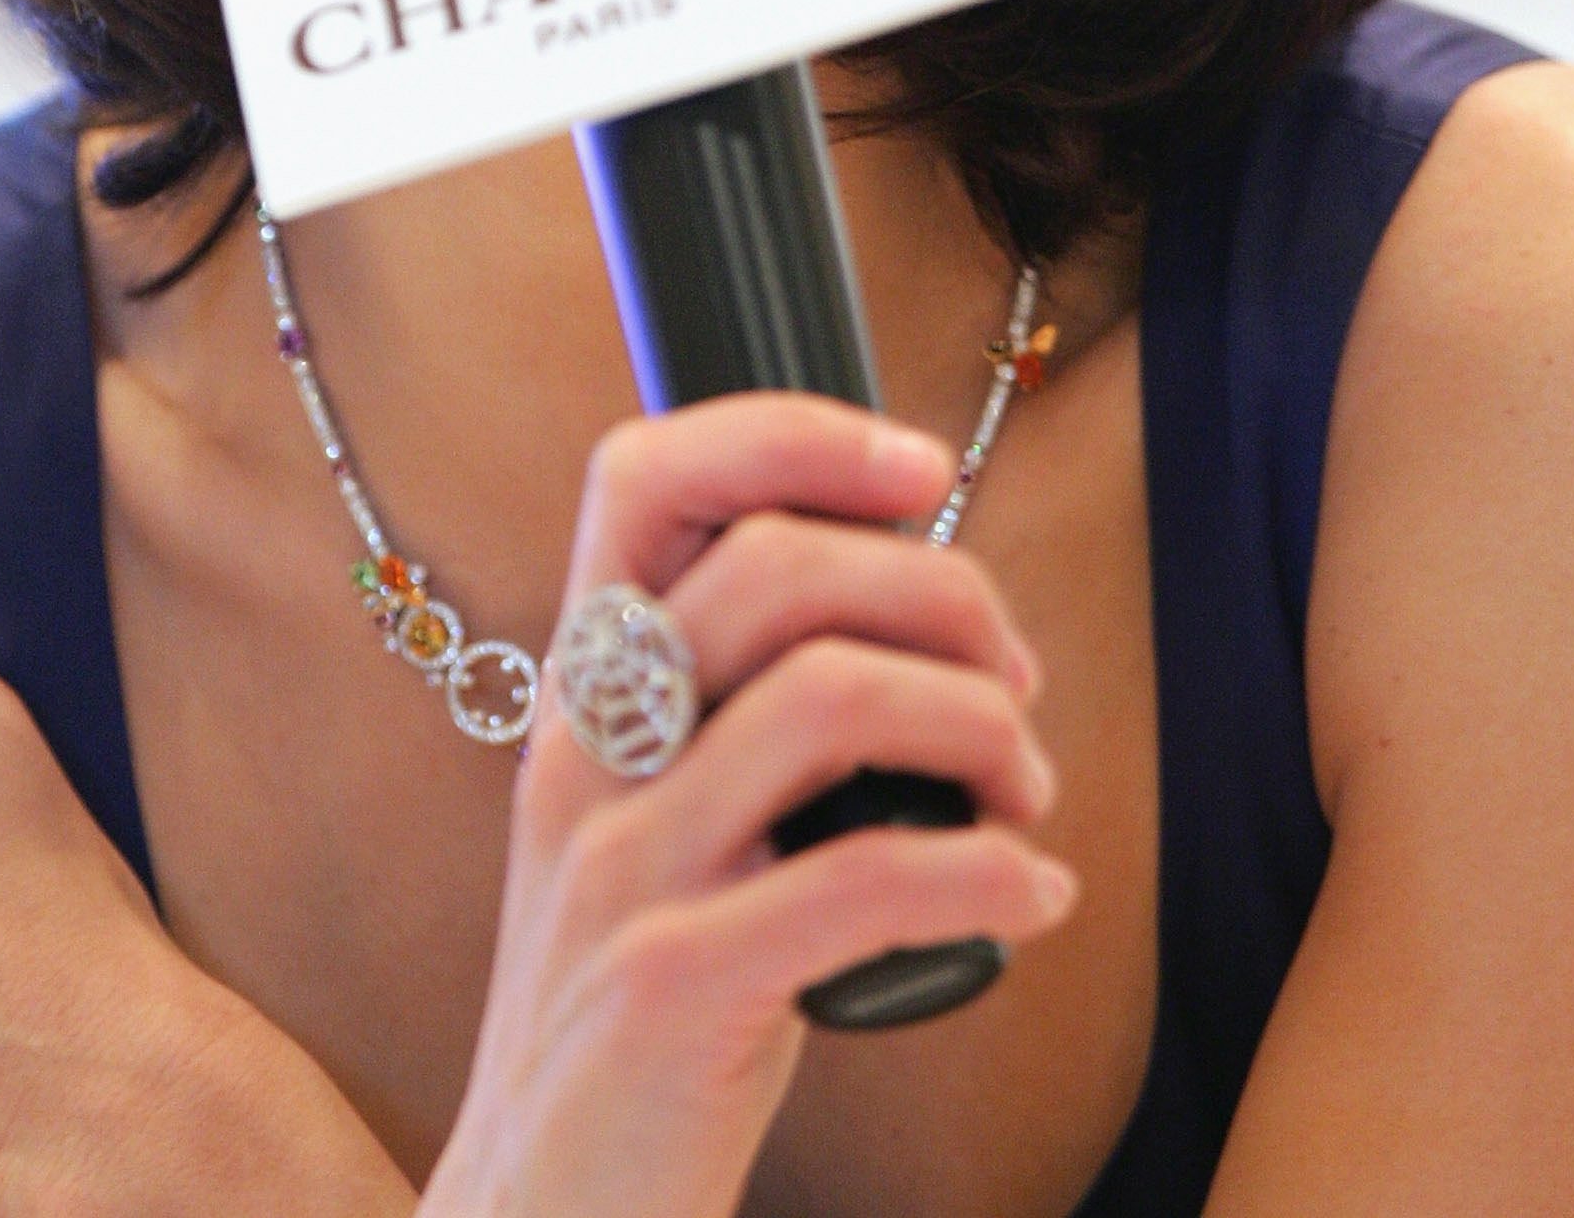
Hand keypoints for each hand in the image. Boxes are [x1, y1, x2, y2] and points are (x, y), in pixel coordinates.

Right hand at [421, 395, 1074, 1217]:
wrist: (540, 1215)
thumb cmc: (640, 1009)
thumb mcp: (646, 828)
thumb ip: (726, 714)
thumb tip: (909, 608)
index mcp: (581, 695)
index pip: (640, 480)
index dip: (785, 434)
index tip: (916, 466)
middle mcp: (587, 757)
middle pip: (775, 569)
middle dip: (940, 593)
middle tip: (1016, 675)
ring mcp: (621, 871)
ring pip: (826, 700)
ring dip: (976, 723)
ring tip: (1026, 788)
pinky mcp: (673, 990)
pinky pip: (861, 881)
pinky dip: (985, 873)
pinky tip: (1033, 895)